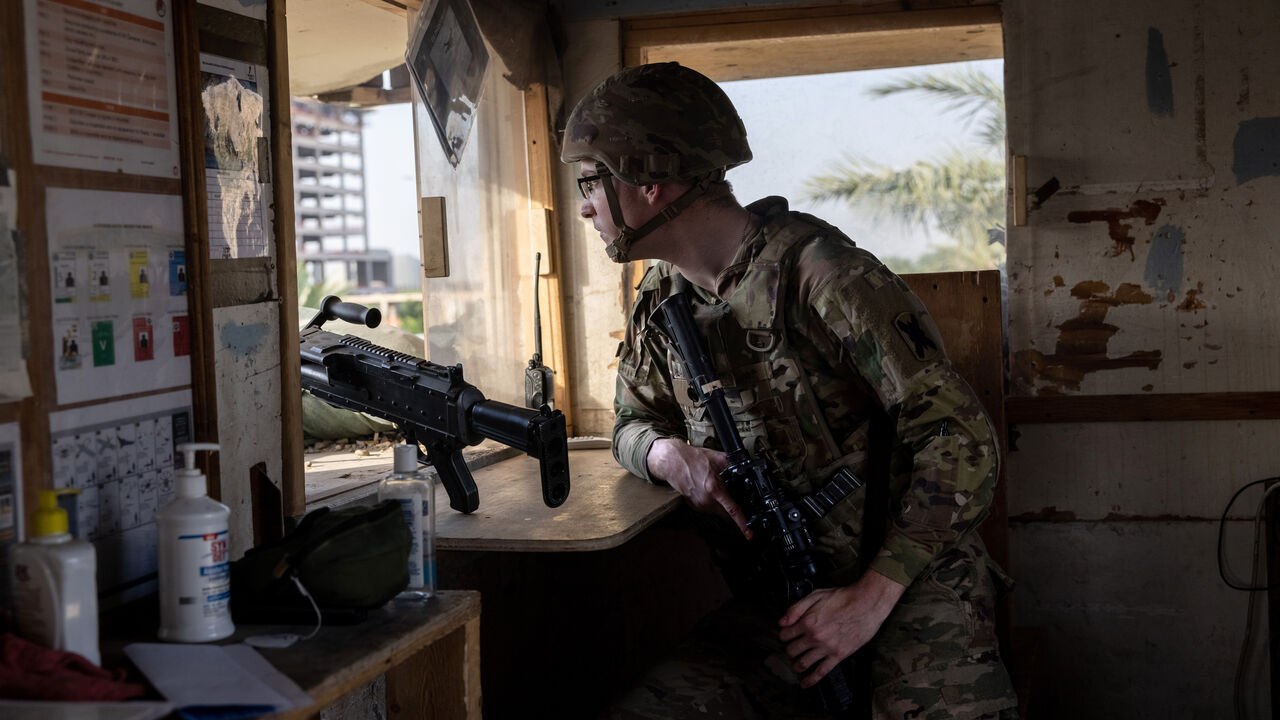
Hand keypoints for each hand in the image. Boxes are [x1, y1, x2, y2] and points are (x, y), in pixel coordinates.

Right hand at [646, 437, 751, 538]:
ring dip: (721, 505)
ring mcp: (699, 504)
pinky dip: (711, 502)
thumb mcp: (717, 458)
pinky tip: (707, 490)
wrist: (673, 462)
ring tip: (715, 489)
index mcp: (714, 489)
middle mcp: (706, 500)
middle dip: (732, 510)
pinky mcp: (693, 505)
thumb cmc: (692, 459)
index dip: (742, 523)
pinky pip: (708, 509)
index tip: (749, 533)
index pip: (732, 510)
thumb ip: (732, 465)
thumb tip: (743, 468)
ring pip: (717, 512)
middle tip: (732, 498)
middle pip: (726, 514)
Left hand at [778, 570, 906, 686]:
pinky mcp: (838, 656)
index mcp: (807, 622)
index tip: (786, 635)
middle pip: (791, 651)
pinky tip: (805, 684)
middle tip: (791, 648)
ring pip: (803, 663)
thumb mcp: (815, 595)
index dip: (783, 635)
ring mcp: (826, 648)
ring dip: (796, 665)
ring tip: (795, 665)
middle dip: (789, 650)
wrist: (866, 604)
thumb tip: (781, 622)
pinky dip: (811, 680)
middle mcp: (815, 637)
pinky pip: (821, 672)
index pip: (785, 635)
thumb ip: (795, 609)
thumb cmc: (842, 598)